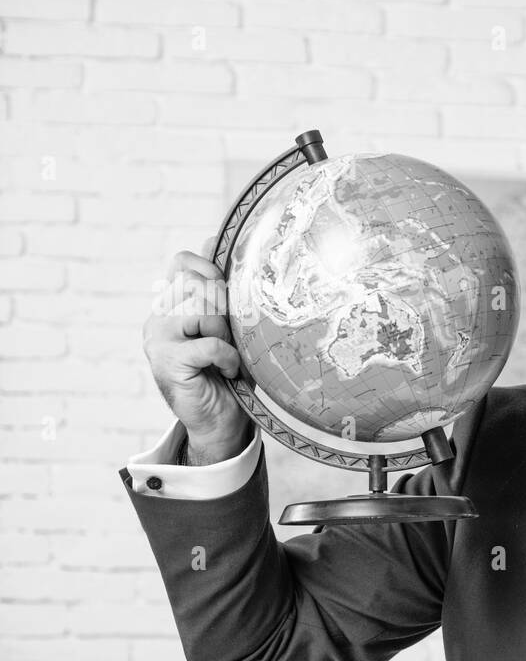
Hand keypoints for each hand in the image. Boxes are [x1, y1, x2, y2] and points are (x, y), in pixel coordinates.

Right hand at [142, 242, 250, 463]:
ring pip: (201, 308)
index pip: (183, 261)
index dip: (211, 268)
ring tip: (229, 354)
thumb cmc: (230, 373)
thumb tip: (217, 238)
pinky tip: (228, 371)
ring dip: (226, 332)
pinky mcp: (166, 360)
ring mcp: (158, 337)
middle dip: (224, 303)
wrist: (221, 422)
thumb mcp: (232, 327)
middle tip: (233, 334)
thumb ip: (224, 291)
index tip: (230, 295)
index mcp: (173, 303)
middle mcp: (159, 315)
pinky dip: (226, 356)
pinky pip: (207, 343)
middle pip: (195, 281)